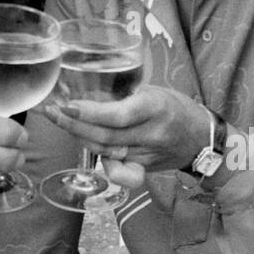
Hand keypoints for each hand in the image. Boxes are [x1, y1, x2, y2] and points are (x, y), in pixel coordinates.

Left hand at [43, 85, 210, 189]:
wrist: (202, 139)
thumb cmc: (176, 107)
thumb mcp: (154, 90)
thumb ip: (125, 94)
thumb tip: (88, 86)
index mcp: (155, 108)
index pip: (118, 115)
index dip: (90, 113)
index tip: (66, 105)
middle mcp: (150, 133)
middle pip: (105, 136)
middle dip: (73, 125)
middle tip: (51, 111)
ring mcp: (146, 154)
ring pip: (105, 151)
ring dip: (78, 137)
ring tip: (58, 121)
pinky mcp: (143, 167)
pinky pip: (115, 167)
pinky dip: (96, 157)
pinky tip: (82, 143)